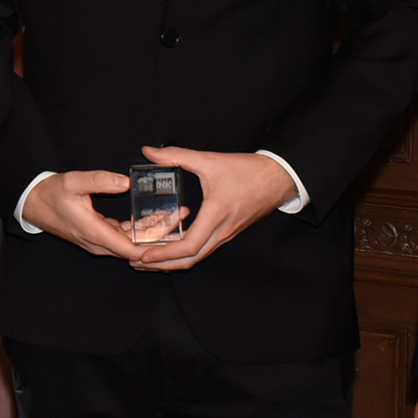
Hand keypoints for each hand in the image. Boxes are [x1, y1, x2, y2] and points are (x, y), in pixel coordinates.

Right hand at [19, 170, 160, 259]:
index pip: (132, 250)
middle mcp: (99, 243)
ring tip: (174, 216)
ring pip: (132, 244)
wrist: (35, 203)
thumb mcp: (73, 182)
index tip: (174, 233)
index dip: (155, 246)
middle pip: (137, 248)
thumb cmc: (52, 194)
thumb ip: (99, 181)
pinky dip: (141, 230)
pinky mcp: (101, 235)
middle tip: (181, 217)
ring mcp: (100, 241)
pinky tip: (154, 218)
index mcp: (95, 233)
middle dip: (161, 237)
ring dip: (153, 233)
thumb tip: (124, 182)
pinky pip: (125, 237)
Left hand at [130, 147, 294, 270]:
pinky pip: (204, 249)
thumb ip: (177, 155)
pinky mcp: (228, 233)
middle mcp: (222, 230)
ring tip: (149, 259)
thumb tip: (149, 151)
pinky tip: (170, 248)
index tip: (144, 255)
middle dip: (162, 265)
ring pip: (198, 257)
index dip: (164, 254)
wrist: (279, 178)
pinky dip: (185, 254)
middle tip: (138, 263)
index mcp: (216, 214)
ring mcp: (226, 234)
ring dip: (173, 261)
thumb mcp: (210, 160)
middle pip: (190, 260)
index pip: (189, 245)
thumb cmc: (248, 171)